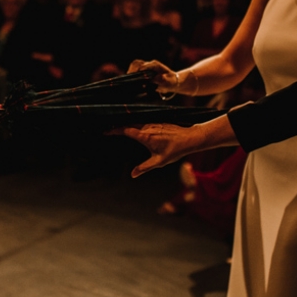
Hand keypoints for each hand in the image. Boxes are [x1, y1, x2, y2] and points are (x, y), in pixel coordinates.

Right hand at [111, 115, 238, 177]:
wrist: (190, 138)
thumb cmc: (175, 151)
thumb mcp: (159, 162)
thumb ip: (145, 167)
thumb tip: (132, 175)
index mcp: (145, 136)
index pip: (126, 130)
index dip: (115, 130)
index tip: (106, 131)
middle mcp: (148, 127)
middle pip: (129, 124)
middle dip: (117, 126)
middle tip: (108, 129)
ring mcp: (153, 123)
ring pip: (136, 122)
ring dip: (126, 124)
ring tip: (117, 128)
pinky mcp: (158, 122)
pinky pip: (143, 122)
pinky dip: (136, 124)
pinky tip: (133, 127)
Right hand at [127, 59, 177, 94]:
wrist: (172, 81)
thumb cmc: (171, 82)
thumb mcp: (169, 82)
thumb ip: (163, 80)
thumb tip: (154, 78)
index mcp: (156, 65)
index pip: (145, 66)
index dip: (140, 71)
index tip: (137, 79)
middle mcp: (151, 64)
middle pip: (138, 63)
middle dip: (132, 70)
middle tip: (128, 78)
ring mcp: (147, 66)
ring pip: (135, 64)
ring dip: (131, 70)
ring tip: (127, 78)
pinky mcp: (144, 69)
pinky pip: (135, 67)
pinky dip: (131, 72)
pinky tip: (129, 78)